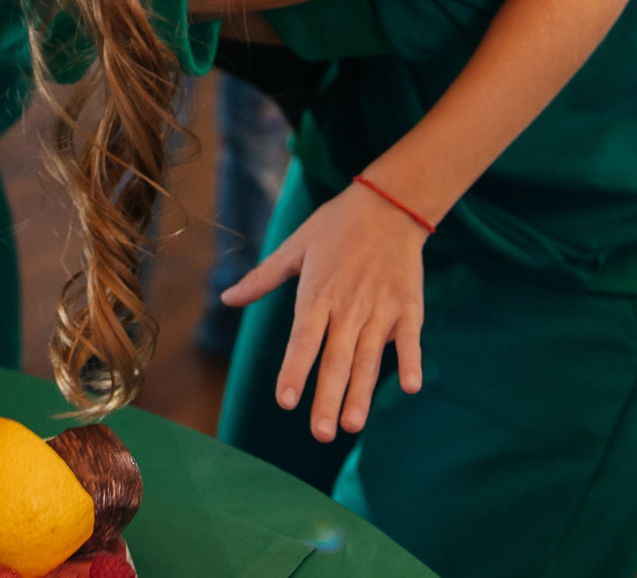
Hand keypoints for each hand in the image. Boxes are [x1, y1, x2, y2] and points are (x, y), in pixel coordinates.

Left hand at [221, 175, 427, 440]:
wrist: (389, 203)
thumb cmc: (336, 226)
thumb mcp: (294, 247)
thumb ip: (263, 279)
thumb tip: (226, 299)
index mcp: (317, 294)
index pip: (303, 340)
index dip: (294, 370)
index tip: (285, 401)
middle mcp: (348, 306)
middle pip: (336, 359)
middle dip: (328, 398)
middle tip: (321, 434)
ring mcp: (381, 308)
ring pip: (369, 358)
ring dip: (362, 392)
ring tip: (352, 424)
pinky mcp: (408, 307)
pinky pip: (410, 339)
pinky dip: (410, 361)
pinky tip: (409, 387)